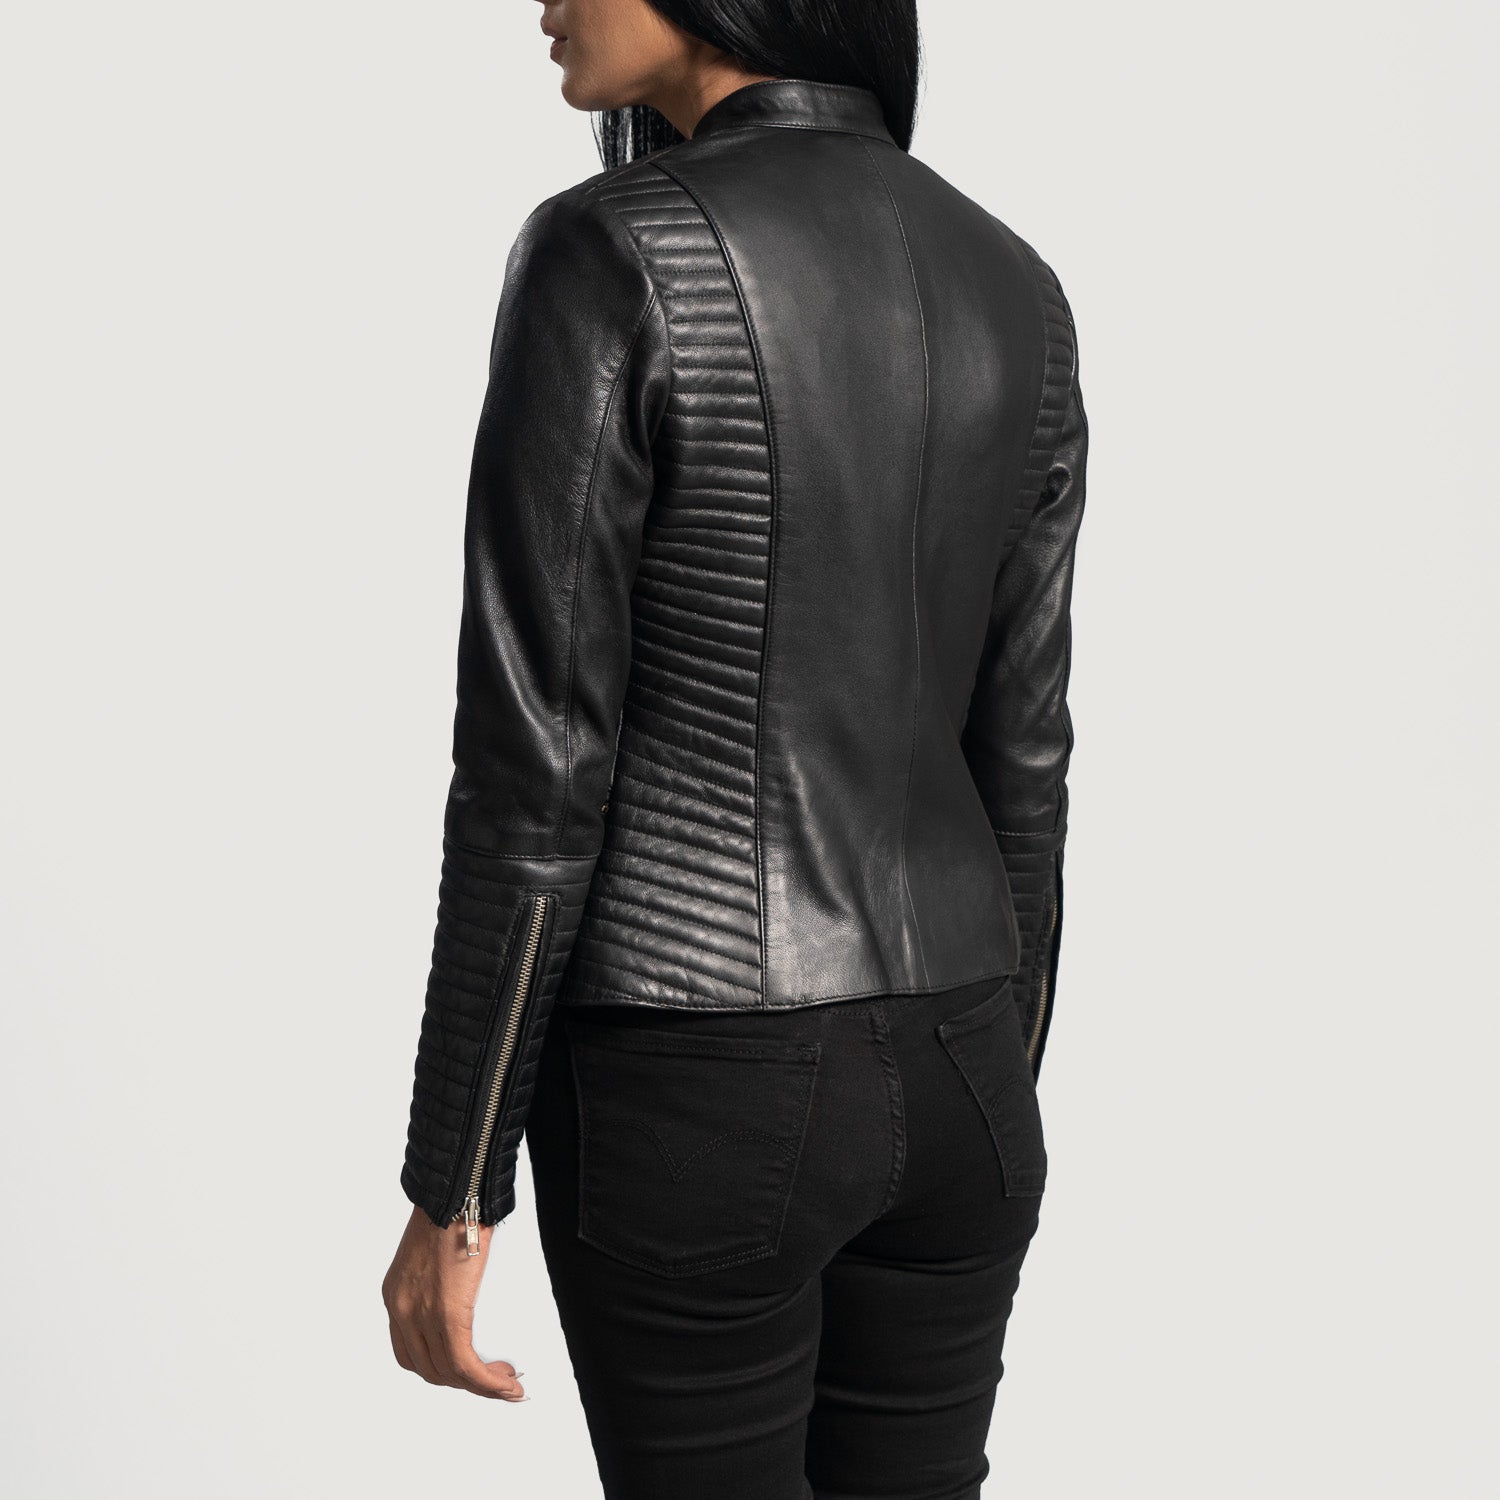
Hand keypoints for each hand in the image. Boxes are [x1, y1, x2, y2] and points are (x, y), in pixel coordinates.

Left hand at [382, 1204, 526, 1400]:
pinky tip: (507, 1384)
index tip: (472, 1369)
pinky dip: (488, 1382)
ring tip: (508, 1381)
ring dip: (482, 1386)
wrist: (457, 1188)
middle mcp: (402, 1309)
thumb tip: (465, 1292)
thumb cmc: (455, 1208)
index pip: (411, 1355)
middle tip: (498, 1376)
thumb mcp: (435, 1252)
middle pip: (430, 1370)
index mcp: (397, 1296)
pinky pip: (466, 1365)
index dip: (443, 1370)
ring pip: (449, 1374)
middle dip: (466, 1382)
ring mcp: (421, 1314)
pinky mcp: (447, 1314)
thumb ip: (441, 1280)